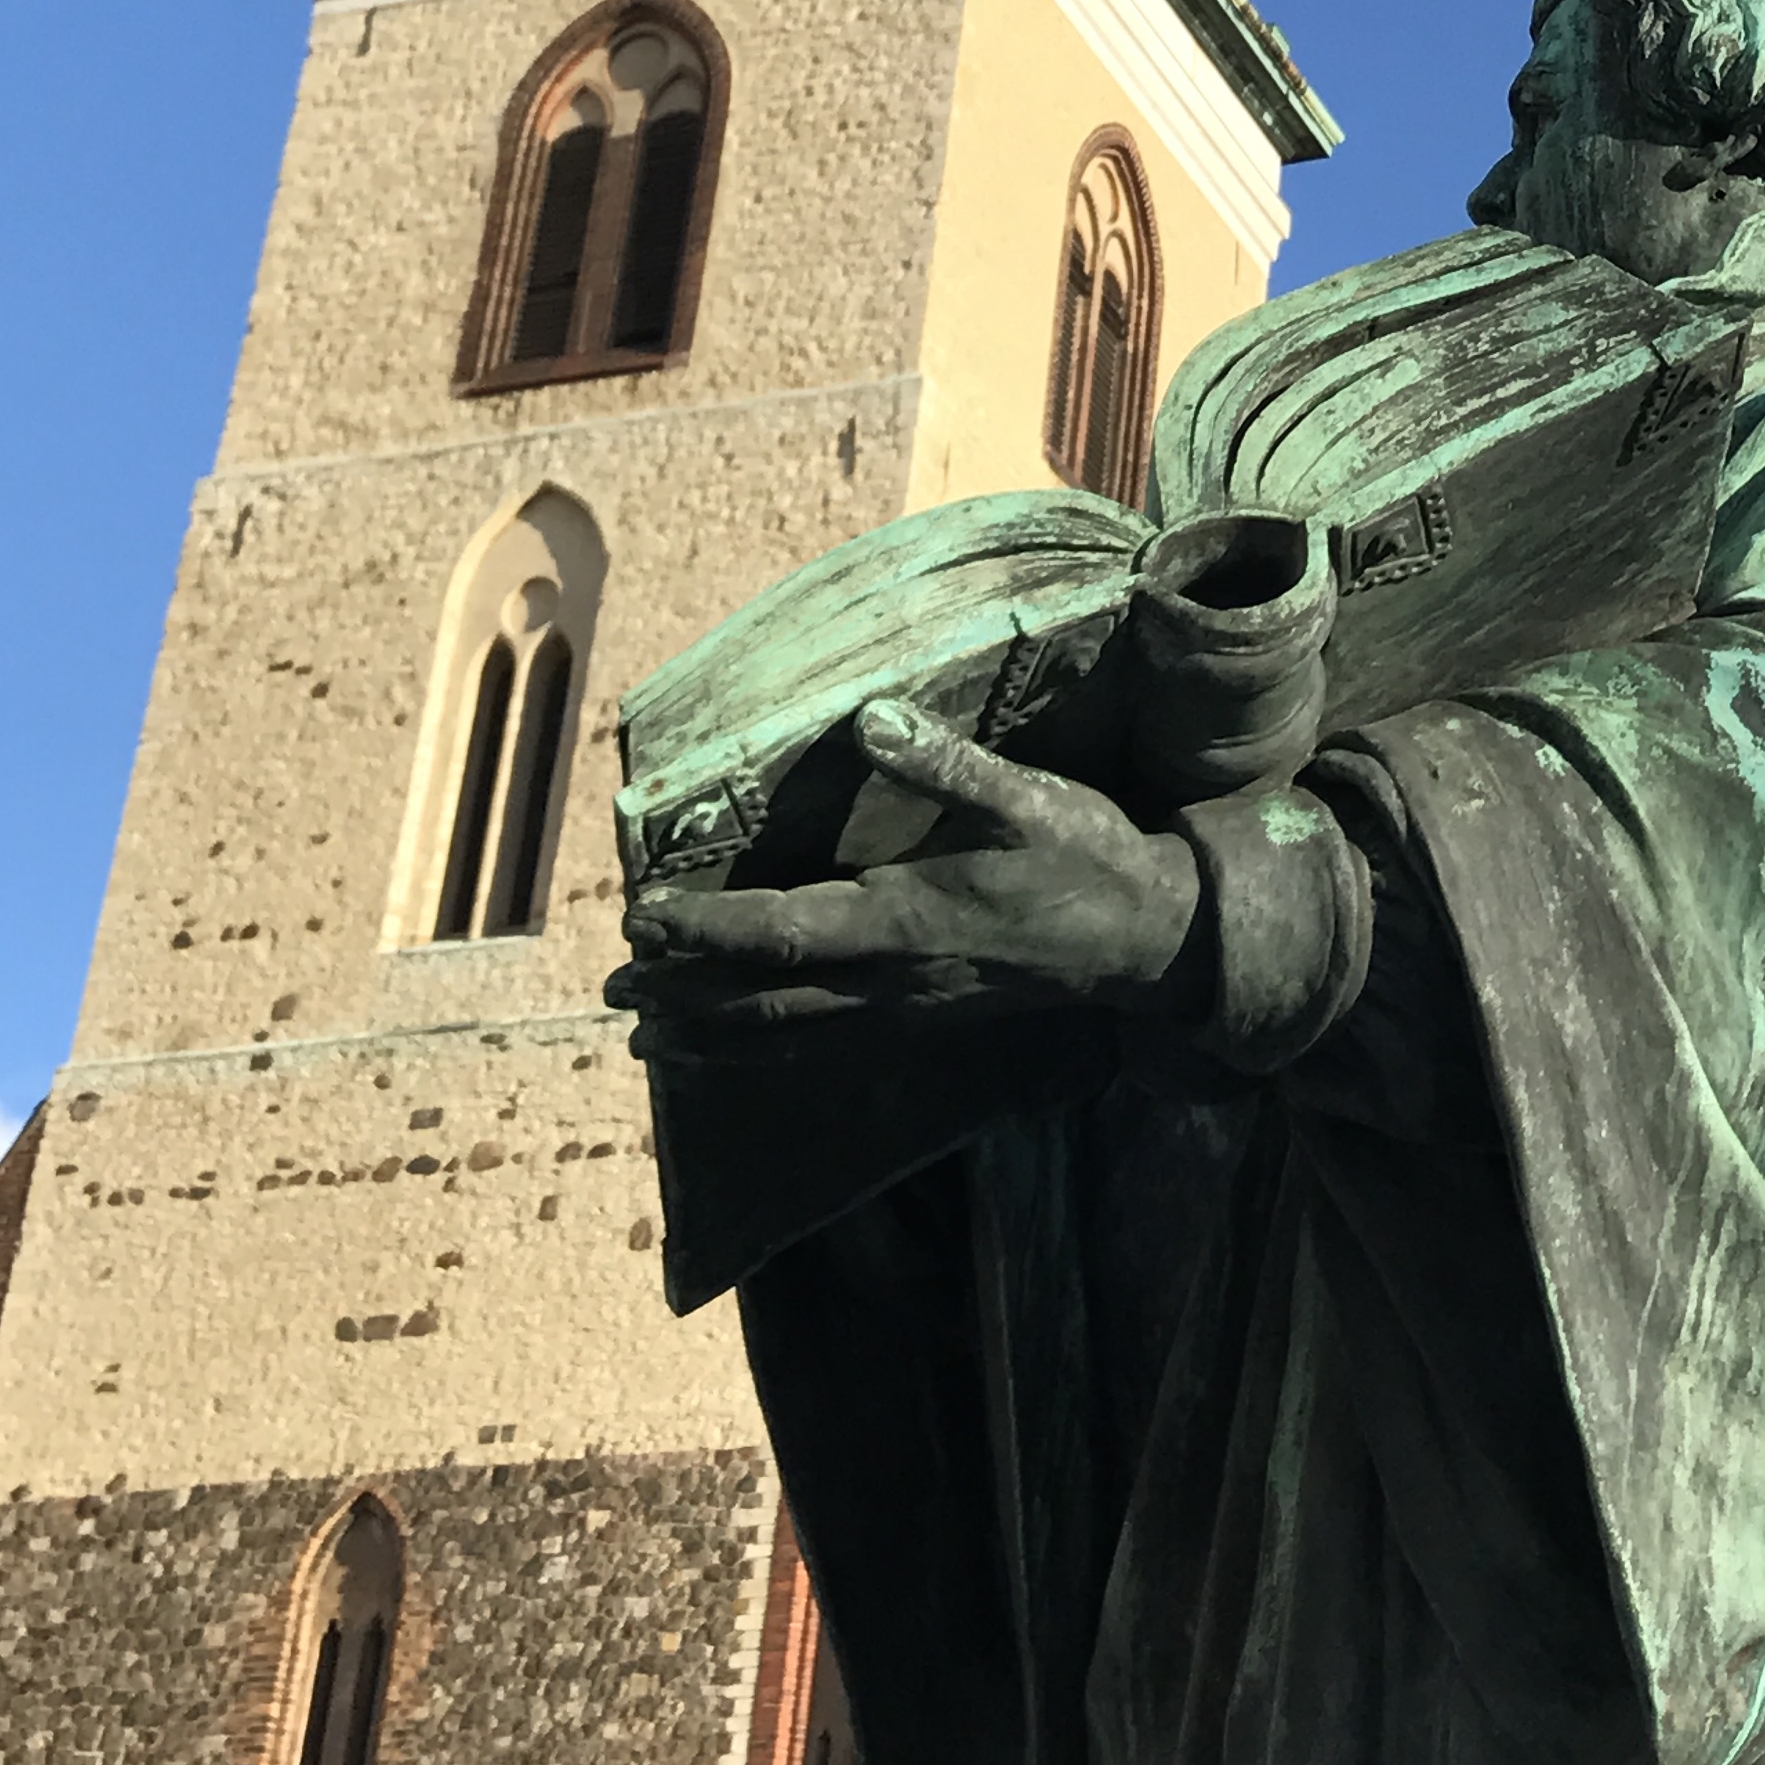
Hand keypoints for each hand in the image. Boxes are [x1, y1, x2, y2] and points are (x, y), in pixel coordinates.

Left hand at [606, 703, 1199, 1044]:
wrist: (1146, 939)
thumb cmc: (1086, 861)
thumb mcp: (1026, 800)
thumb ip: (946, 764)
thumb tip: (871, 718)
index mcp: (903, 922)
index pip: (781, 934)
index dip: (705, 930)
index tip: (641, 918)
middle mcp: (891, 979)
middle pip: (766, 999)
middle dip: (685, 997)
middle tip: (617, 993)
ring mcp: (906, 1008)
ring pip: (789, 1034)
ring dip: (714, 1035)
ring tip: (650, 1037)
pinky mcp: (924, 1017)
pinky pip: (826, 1043)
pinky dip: (768, 1046)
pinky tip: (746, 1044)